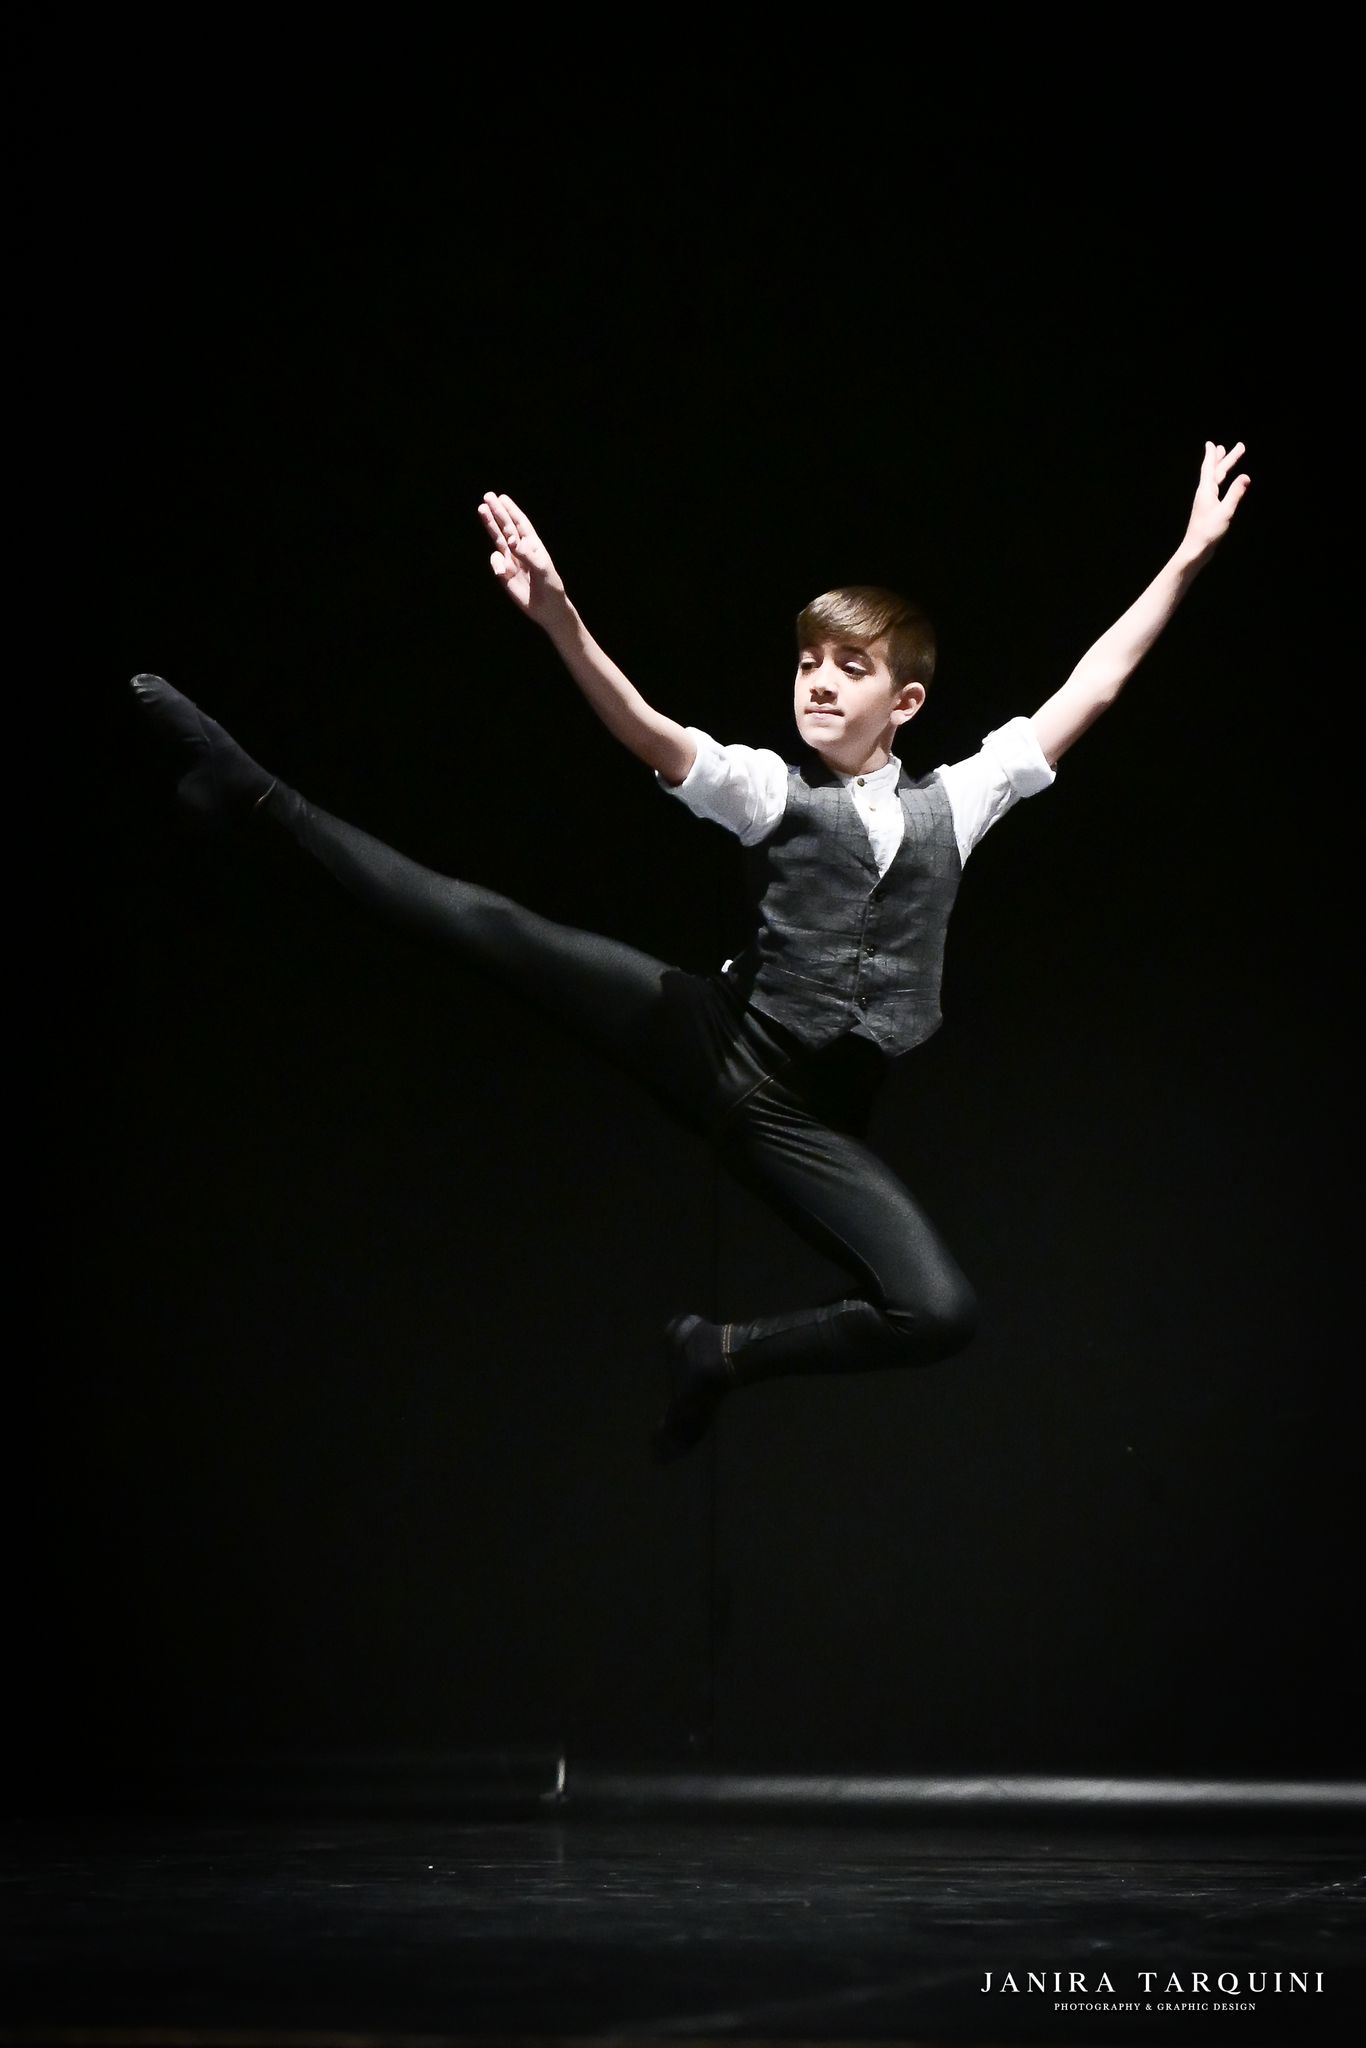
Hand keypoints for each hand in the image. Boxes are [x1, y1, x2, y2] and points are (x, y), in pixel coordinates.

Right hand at [478, 492, 568, 626]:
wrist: (546, 609)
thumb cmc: (550, 586)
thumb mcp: (542, 569)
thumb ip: (526, 554)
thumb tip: (511, 541)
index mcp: (533, 544)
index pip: (520, 523)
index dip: (511, 510)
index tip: (502, 497)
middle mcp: (520, 549)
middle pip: (506, 526)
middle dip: (497, 512)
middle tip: (487, 496)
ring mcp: (511, 560)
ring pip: (497, 538)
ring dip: (490, 525)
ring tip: (481, 510)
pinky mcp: (504, 573)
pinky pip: (495, 562)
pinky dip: (496, 564)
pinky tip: (503, 573)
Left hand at [1181, 440, 1250, 561]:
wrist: (1195, 550)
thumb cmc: (1208, 532)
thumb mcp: (1225, 511)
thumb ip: (1235, 494)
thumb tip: (1246, 476)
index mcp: (1206, 491)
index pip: (1210, 468)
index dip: (1212, 455)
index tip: (1211, 443)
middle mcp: (1205, 494)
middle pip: (1216, 471)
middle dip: (1226, 458)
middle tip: (1238, 446)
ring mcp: (1206, 501)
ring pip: (1215, 479)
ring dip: (1222, 467)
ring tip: (1225, 455)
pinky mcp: (1208, 509)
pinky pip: (1216, 488)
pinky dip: (1221, 480)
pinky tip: (1223, 482)